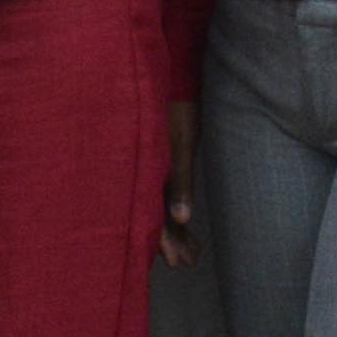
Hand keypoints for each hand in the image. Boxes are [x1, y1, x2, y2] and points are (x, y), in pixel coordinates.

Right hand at [160, 104, 205, 268]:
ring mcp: (152, 167)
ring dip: (174, 230)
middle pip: (156, 217)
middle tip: (186, 263)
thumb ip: (179, 182)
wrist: (170, 73)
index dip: (165, 242)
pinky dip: (175, 208)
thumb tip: (182, 220)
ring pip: (159, 207)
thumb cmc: (177, 107)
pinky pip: (163, 190)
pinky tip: (183, 222)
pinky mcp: (160, 158)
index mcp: (146, 174)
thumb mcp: (180, 144)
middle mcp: (146, 174)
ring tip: (191, 252)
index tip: (177, 262)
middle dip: (171, 242)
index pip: (152, 218)